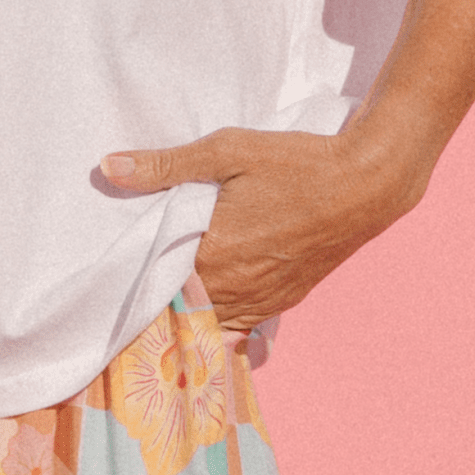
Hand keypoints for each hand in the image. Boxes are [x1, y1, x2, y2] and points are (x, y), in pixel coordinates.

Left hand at [100, 125, 420, 330]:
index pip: (157, 289)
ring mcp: (265, 301)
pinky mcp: (286, 300)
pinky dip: (223, 317)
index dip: (136, 283)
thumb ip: (166, 165)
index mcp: (214, 256)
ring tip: (169, 294)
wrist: (365, 185)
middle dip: (159, 301)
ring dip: (190, 312)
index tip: (116, 279)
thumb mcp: (227, 151)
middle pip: (181, 311)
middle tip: (136, 287)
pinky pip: (243, 324)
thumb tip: (108, 167)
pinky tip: (214, 297)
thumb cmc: (295, 163)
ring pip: (212, 323)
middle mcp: (237, 290)